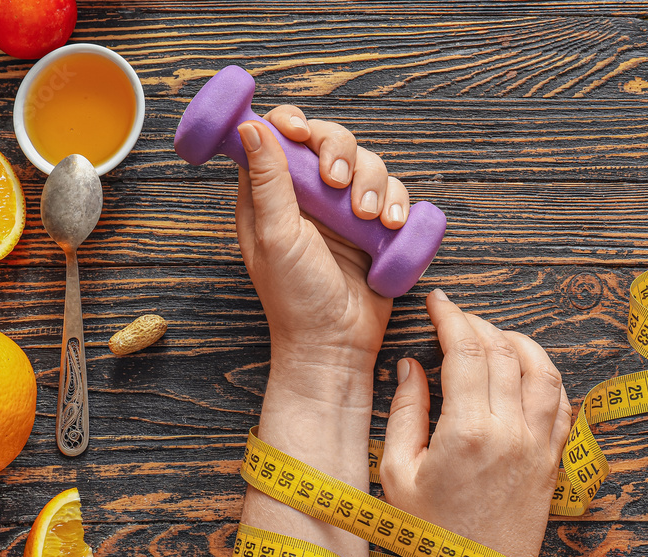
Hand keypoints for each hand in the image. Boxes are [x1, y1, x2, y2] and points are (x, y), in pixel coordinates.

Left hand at [235, 106, 411, 372]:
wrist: (336, 342)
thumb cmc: (296, 298)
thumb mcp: (275, 236)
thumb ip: (267, 181)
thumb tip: (250, 126)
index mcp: (271, 194)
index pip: (279, 136)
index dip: (291, 123)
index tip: (300, 133)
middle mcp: (307, 196)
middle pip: (329, 140)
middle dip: (340, 153)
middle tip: (338, 183)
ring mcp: (342, 210)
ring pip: (367, 163)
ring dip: (372, 183)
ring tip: (368, 219)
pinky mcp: (374, 226)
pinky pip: (393, 192)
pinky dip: (397, 201)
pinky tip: (391, 225)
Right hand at [380, 289, 576, 556]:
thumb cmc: (430, 535)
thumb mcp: (396, 474)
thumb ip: (405, 412)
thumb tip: (411, 367)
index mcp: (466, 431)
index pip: (465, 350)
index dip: (451, 317)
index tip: (439, 302)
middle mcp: (510, 430)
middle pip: (502, 350)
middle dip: (478, 323)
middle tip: (456, 318)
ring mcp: (538, 443)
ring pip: (541, 367)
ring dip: (517, 340)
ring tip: (493, 336)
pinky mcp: (552, 457)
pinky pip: (561, 399)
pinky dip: (545, 373)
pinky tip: (525, 369)